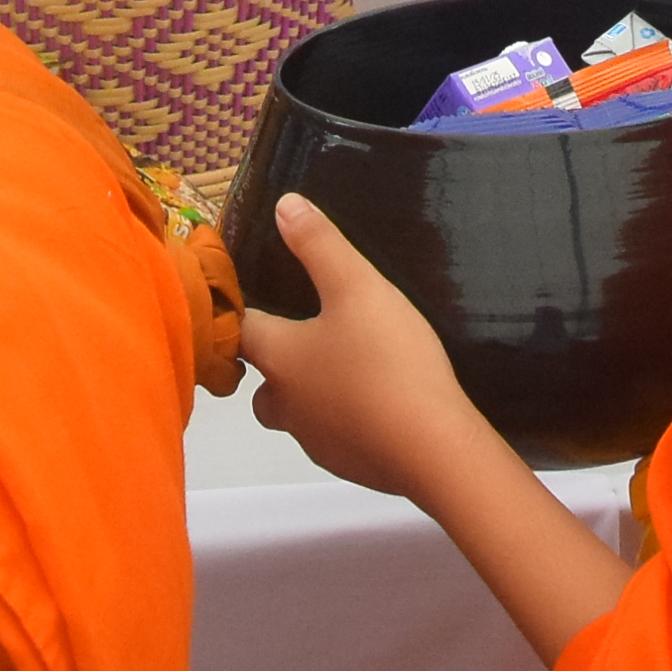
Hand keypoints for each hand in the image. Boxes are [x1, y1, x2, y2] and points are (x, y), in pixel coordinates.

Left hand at [238, 194, 504, 501]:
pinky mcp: (352, 464)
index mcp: (279, 359)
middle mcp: (287, 405)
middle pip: (263, 384)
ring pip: (298, 414)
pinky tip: (379, 402)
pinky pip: (337, 436)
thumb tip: (282, 206)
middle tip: (303, 335)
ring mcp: (318, 442)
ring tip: (347, 366)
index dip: (241, 312)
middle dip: (275, 363)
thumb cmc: (385, 361)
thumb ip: (320, 245)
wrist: (431, 449)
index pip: (240, 333)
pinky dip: (348, 419)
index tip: (251, 295)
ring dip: (312, 393)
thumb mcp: (357, 287)